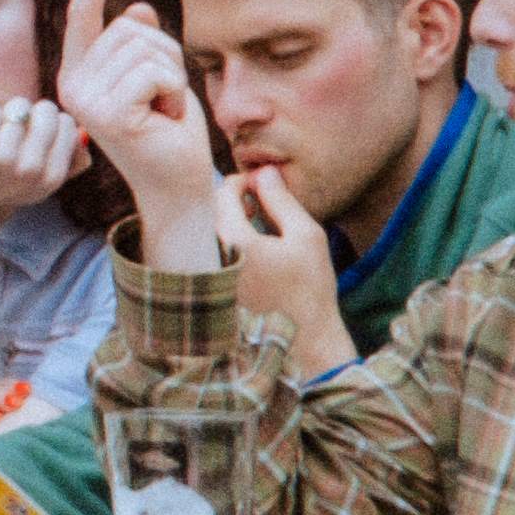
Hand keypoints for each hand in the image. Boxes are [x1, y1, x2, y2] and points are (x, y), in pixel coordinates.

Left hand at [0, 99, 89, 234]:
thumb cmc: (3, 189)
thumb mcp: (41, 184)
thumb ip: (70, 162)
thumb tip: (83, 134)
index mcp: (52, 176)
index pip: (67, 124)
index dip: (50, 122)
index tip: (35, 135)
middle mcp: (32, 168)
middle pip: (46, 110)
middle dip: (31, 111)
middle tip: (16, 127)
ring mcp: (3, 158)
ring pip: (17, 108)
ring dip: (5, 116)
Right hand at [51, 0, 223, 241]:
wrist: (176, 185)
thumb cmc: (169, 135)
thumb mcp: (159, 80)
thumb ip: (141, 48)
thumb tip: (137, 9)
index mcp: (80, 75)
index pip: (84, 14)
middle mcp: (73, 85)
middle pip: (129, 29)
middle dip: (164, 58)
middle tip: (162, 100)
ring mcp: (85, 99)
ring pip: (145, 48)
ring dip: (171, 77)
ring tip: (163, 111)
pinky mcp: (105, 112)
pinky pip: (154, 71)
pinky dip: (173, 91)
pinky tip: (164, 118)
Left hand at [224, 161, 342, 365]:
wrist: (302, 343)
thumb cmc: (310, 290)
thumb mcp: (306, 238)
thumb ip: (282, 201)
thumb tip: (264, 172)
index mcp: (233, 241)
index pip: (222, 194)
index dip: (241, 182)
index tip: (260, 184)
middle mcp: (209, 257)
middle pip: (208, 211)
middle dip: (231, 200)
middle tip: (258, 201)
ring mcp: (204, 276)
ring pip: (206, 232)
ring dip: (226, 221)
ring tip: (257, 223)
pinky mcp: (207, 291)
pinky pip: (207, 253)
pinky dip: (223, 243)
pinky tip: (249, 249)